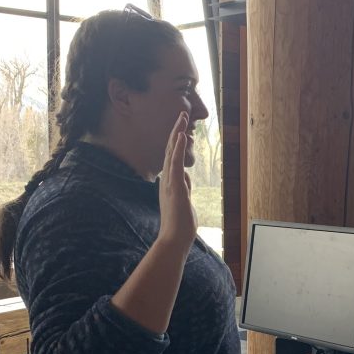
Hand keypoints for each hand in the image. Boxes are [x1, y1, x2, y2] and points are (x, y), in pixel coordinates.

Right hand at [157, 111, 196, 249]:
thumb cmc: (179, 225)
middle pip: (171, 150)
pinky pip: (176, 164)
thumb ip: (184, 188)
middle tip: (182, 114)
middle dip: (176, 131)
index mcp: (170, 183)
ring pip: (172, 153)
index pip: (173, 158)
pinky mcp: (175, 186)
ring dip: (177, 133)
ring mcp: (170, 182)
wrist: (173, 239)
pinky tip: (182, 135)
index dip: (177, 142)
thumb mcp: (184, 202)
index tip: (182, 128)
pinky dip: (178, 148)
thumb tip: (185, 178)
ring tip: (182, 117)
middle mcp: (167, 180)